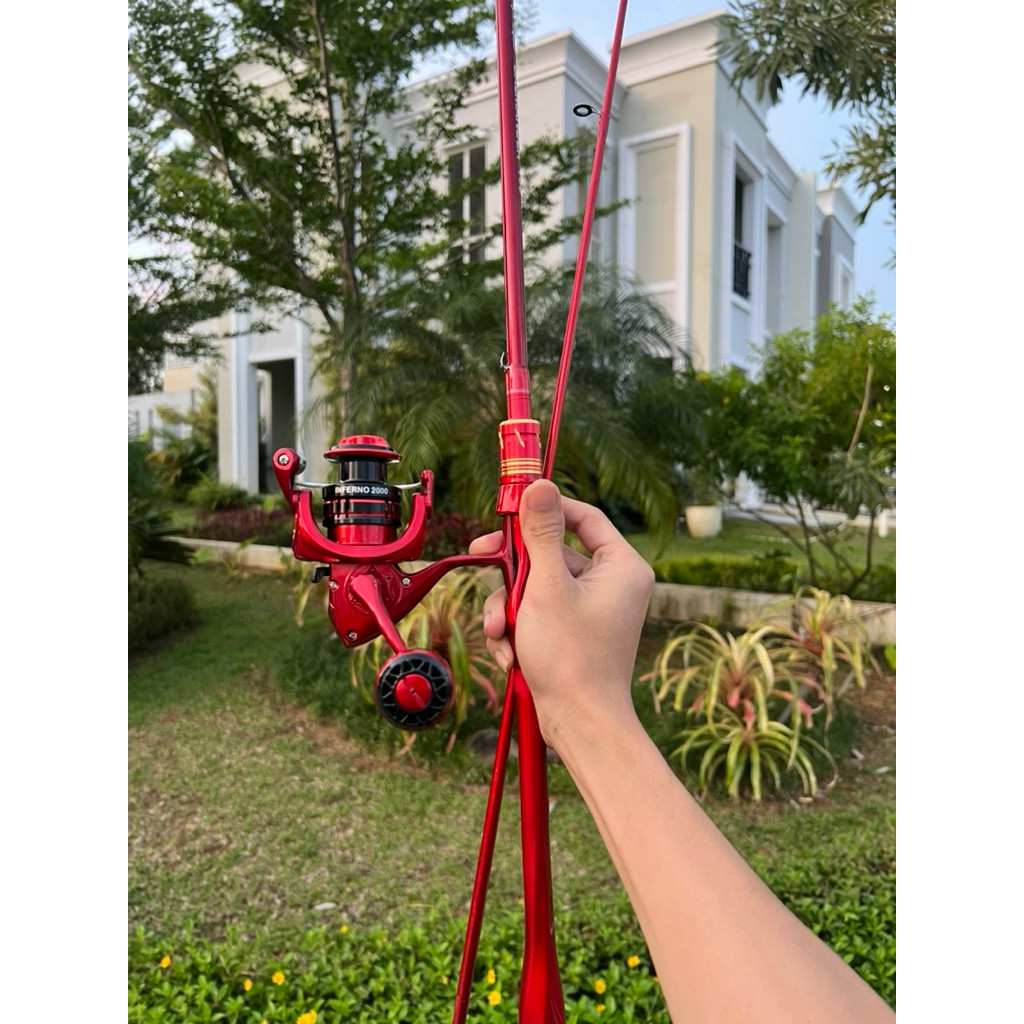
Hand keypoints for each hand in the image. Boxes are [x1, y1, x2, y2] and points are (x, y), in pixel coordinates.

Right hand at [468, 479, 653, 750]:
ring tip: (501, 631)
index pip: (584, 517)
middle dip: (512, 573)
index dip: (546, 509)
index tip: (511, 510)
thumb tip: (539, 485)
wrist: (578, 725)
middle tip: (481, 559)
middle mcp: (610, 584)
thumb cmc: (572, 659)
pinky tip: (509, 652)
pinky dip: (517, 628)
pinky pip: (536, 612)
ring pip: (535, 585)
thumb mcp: (547, 587)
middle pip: (549, 553)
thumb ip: (540, 534)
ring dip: (509, 606)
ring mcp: (590, 609)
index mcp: (621, 567)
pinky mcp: (571, 631)